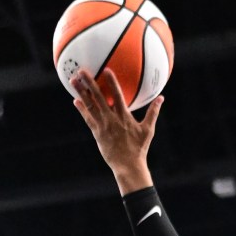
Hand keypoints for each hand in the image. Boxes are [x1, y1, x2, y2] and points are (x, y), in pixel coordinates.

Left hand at [70, 70, 160, 193]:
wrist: (128, 166)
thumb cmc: (139, 148)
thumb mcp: (148, 129)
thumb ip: (153, 112)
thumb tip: (161, 98)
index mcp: (124, 116)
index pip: (117, 95)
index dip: (111, 82)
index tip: (106, 70)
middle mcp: (111, 119)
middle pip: (98, 97)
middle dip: (89, 82)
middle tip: (81, 70)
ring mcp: (102, 126)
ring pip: (90, 105)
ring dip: (81, 92)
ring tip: (73, 80)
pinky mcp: (97, 133)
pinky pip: (88, 119)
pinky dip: (82, 109)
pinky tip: (76, 100)